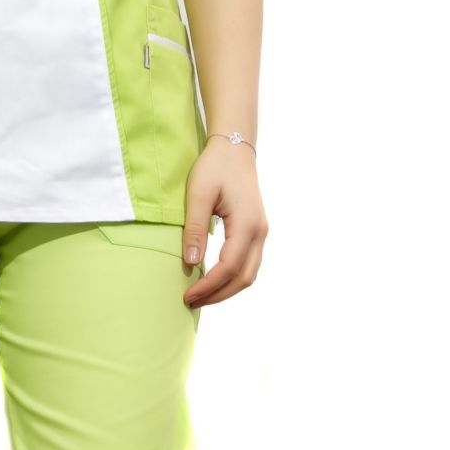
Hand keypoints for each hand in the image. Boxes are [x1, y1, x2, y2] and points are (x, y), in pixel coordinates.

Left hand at [181, 138, 267, 308]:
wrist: (234, 149)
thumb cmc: (214, 167)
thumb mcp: (198, 193)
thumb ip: (195, 228)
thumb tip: (190, 263)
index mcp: (247, 224)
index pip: (229, 267)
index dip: (209, 285)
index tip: (188, 294)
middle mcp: (259, 232)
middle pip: (243, 278)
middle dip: (218, 294)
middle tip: (191, 301)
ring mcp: (261, 233)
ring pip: (249, 274)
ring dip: (226, 289)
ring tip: (200, 294)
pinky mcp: (256, 231)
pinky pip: (248, 264)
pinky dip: (232, 277)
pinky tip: (213, 278)